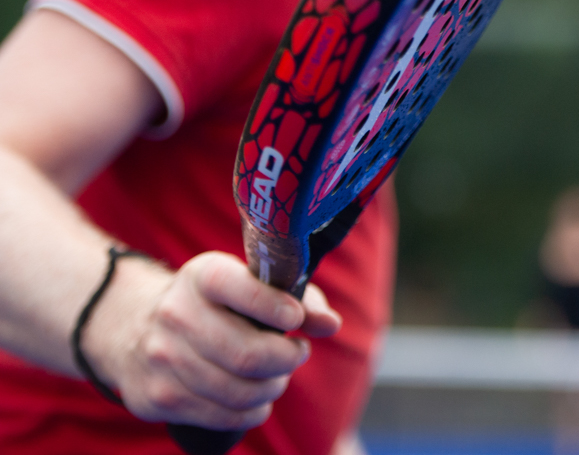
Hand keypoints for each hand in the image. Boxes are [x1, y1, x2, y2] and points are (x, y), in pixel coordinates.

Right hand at [82, 251, 340, 430]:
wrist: (133, 326)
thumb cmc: (214, 304)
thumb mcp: (249, 283)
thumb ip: (299, 297)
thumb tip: (330, 324)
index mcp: (204, 276)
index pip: (246, 291)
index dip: (280, 309)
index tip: (295, 318)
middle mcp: (176, 314)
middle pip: (248, 355)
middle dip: (286, 360)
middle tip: (296, 354)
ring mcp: (162, 358)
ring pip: (237, 391)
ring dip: (272, 388)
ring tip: (276, 377)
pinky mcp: (157, 397)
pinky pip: (221, 416)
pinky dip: (252, 412)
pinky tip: (257, 398)